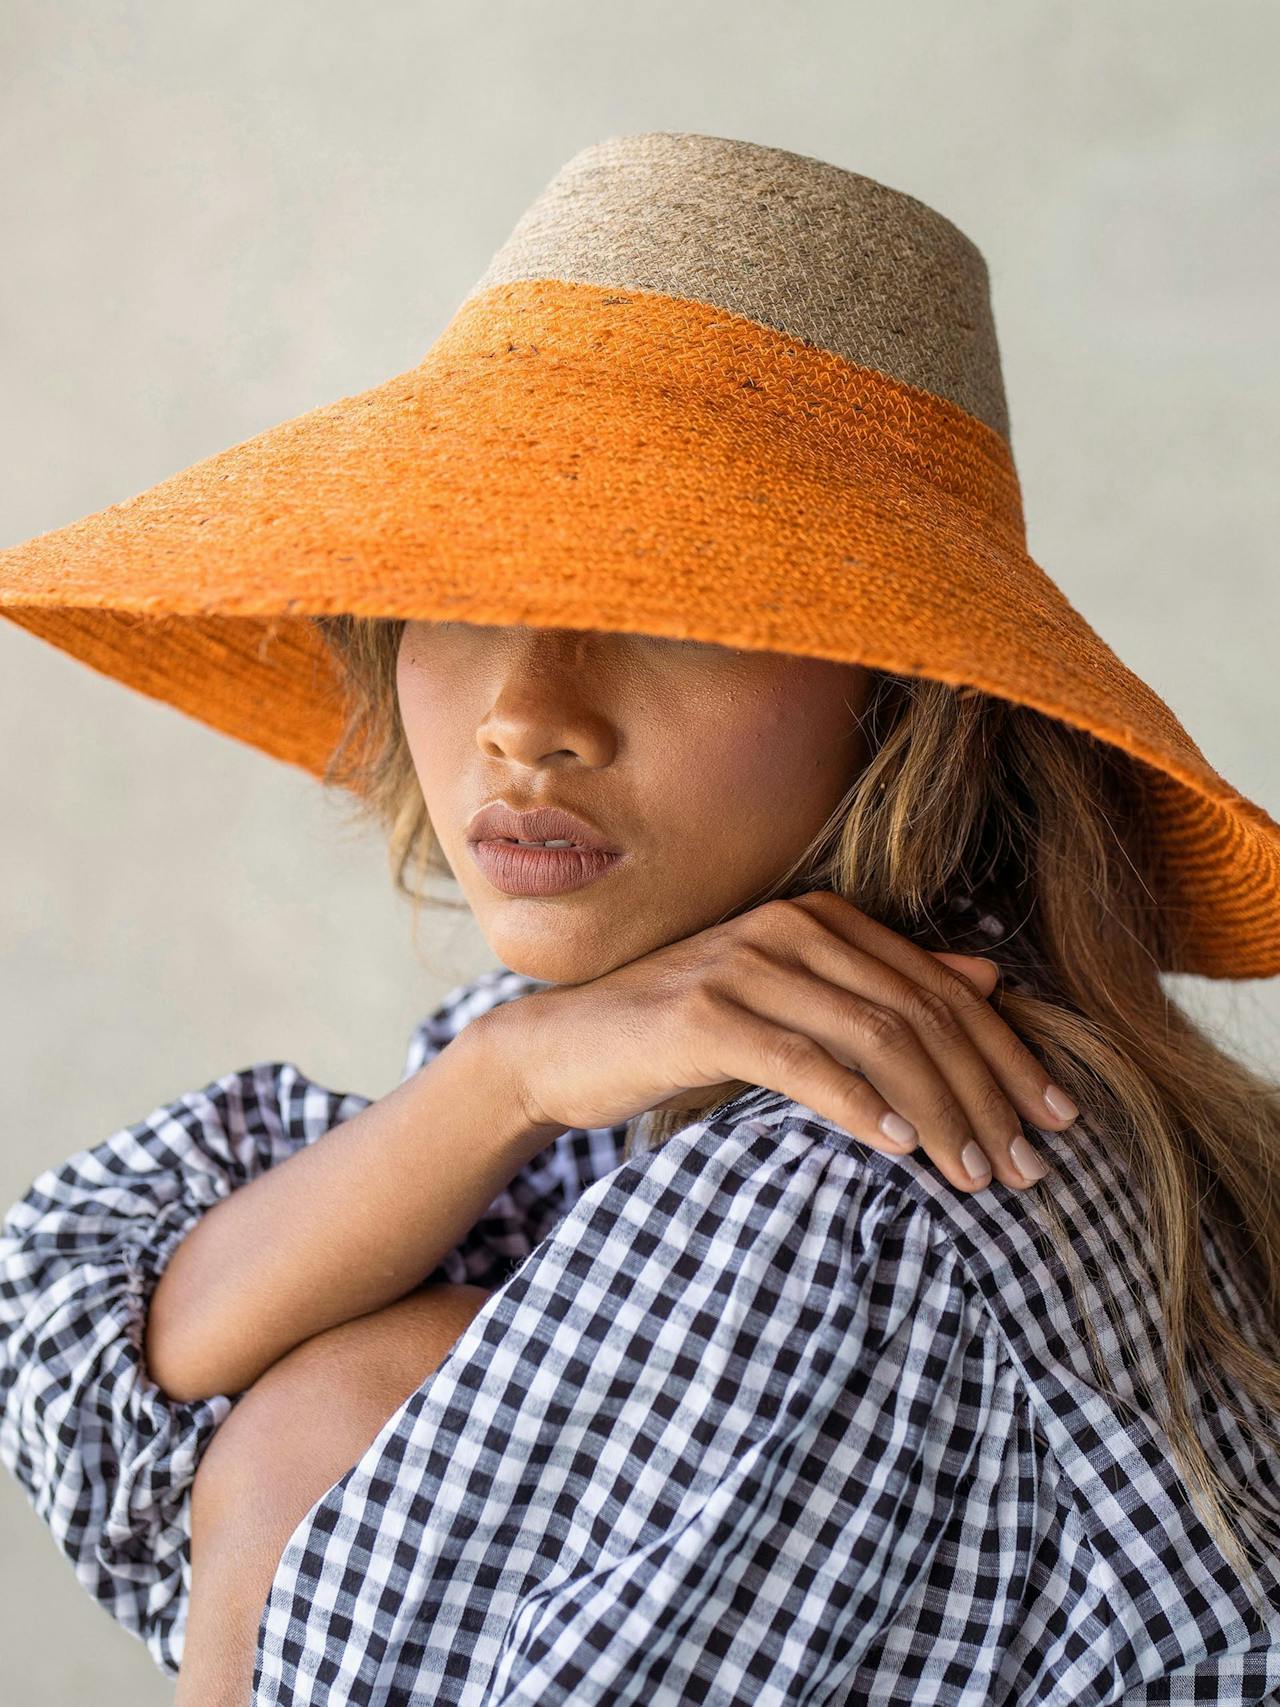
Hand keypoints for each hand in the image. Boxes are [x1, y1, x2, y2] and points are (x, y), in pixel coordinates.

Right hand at [492, 889, 1074, 1192]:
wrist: (563, 1045)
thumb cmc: (683, 1033)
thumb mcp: (793, 1006)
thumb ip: (882, 988)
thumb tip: (988, 978)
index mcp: (822, 918)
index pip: (943, 990)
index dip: (1009, 1055)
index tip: (1056, 1120)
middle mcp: (792, 927)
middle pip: (923, 1012)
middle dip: (988, 1093)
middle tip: (1029, 1168)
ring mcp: (746, 965)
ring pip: (877, 1037)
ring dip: (940, 1111)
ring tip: (977, 1176)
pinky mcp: (704, 1014)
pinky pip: (804, 1061)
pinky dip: (861, 1106)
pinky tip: (902, 1149)